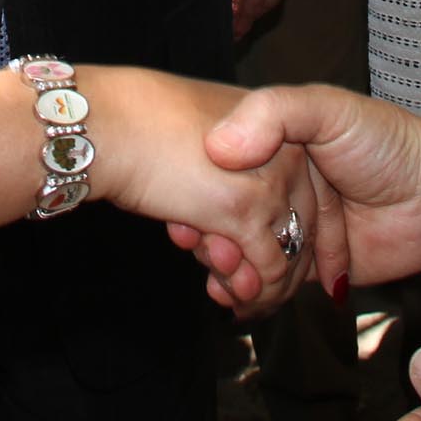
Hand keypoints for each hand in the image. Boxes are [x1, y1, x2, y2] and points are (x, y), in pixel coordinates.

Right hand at [85, 66, 320, 317]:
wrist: (115, 123)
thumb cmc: (144, 127)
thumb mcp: (204, 140)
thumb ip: (229, 175)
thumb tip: (229, 230)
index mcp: (280, 129)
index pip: (306, 198)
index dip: (289, 238)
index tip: (269, 268)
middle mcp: (288, 155)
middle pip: (301, 229)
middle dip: (276, 271)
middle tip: (244, 291)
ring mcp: (270, 183)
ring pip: (288, 254)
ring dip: (261, 286)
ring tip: (229, 296)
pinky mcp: (245, 211)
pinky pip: (268, 269)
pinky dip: (251, 291)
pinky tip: (226, 297)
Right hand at [179, 84, 420, 294]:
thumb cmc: (387, 144)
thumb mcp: (327, 109)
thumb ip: (273, 112)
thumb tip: (217, 146)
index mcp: (274, 145)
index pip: (218, 173)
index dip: (197, 195)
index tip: (180, 214)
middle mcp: (277, 185)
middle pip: (223, 217)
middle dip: (207, 239)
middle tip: (200, 248)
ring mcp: (293, 227)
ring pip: (242, 254)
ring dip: (224, 271)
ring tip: (219, 279)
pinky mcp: (310, 268)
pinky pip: (270, 284)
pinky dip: (250, 294)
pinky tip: (234, 297)